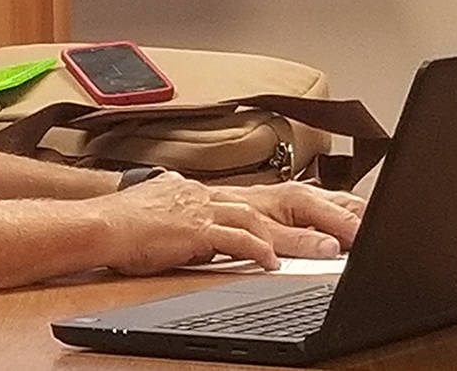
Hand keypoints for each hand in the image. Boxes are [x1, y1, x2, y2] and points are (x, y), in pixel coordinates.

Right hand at [102, 174, 365, 275]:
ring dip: (299, 238)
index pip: (274, 196)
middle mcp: (213, 194)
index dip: (312, 206)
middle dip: (322, 215)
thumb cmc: (127, 225)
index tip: (345, 215)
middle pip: (282, 201)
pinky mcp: (194, 228)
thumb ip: (197, 218)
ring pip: (266, 220)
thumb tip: (214, 230)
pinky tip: (273, 264)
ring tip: (329, 251)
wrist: (99, 222)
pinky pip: (235, 239)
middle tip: (358, 230)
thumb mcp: (170, 214)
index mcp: (210, 191)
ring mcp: (204, 208)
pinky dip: (257, 251)